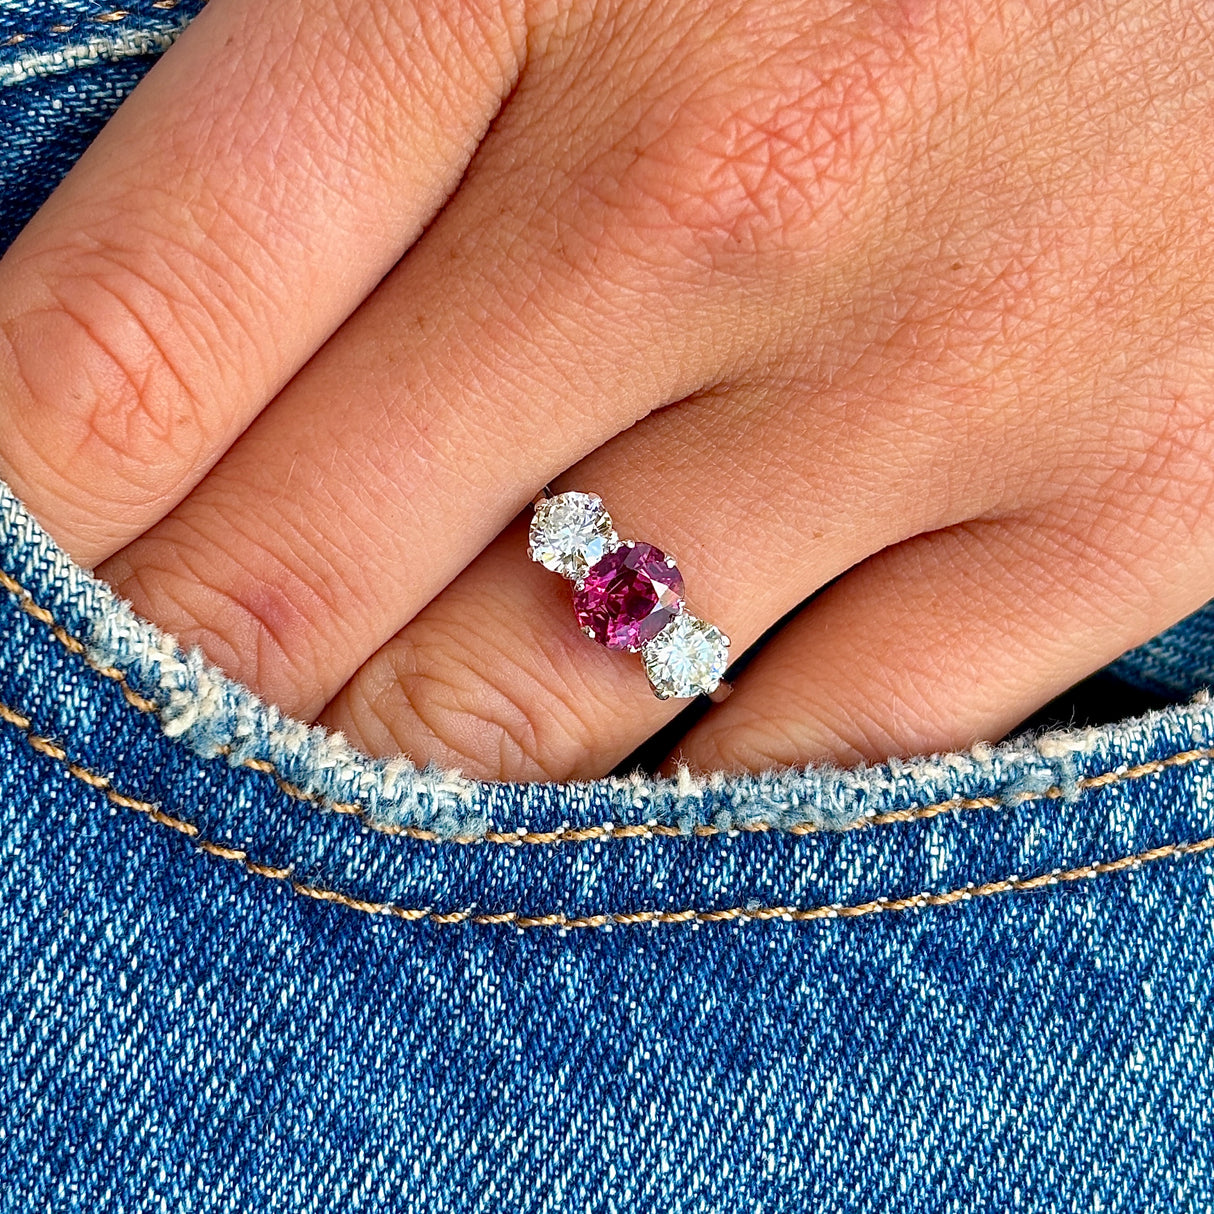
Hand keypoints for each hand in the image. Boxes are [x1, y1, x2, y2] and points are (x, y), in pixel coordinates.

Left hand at [1, 0, 1210, 779]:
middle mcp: (722, 200)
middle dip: (175, 685)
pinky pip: (806, 763)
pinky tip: (613, 772)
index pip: (131, 339)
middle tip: (138, 715)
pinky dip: (670, 807)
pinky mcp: (1128, 501)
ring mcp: (939, 379)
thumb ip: (351, 108)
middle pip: (303, 578)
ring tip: (351, 753)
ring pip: (540, 716)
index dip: (10, 524)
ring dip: (397, 772)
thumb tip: (131, 383)